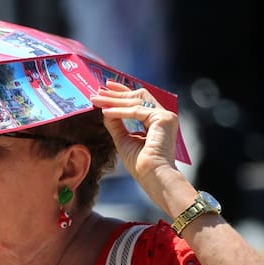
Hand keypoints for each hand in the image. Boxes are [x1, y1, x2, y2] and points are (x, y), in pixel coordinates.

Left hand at [90, 81, 184, 204]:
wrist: (152, 176)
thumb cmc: (141, 165)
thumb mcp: (124, 140)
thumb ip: (116, 124)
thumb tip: (105, 110)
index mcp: (157, 121)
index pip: (140, 100)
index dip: (123, 92)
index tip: (107, 88)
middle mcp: (163, 116)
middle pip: (138, 96)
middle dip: (117, 93)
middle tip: (98, 90)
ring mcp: (165, 116)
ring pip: (136, 101)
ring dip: (115, 100)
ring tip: (97, 99)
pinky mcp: (163, 118)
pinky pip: (136, 111)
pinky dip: (119, 111)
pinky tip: (106, 111)